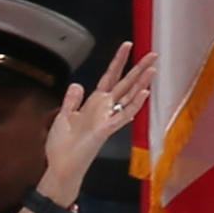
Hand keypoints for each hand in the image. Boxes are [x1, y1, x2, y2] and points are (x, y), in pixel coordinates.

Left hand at [41, 42, 155, 204]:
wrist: (59, 167)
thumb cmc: (61, 147)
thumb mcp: (63, 117)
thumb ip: (72, 101)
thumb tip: (77, 84)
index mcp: (93, 104)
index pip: (109, 78)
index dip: (118, 62)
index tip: (127, 45)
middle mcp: (103, 109)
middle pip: (124, 84)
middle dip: (138, 68)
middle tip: (154, 54)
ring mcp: (106, 119)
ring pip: (128, 98)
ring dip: (141, 84)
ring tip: (153, 70)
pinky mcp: (106, 130)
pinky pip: (123, 116)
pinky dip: (134, 104)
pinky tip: (145, 93)